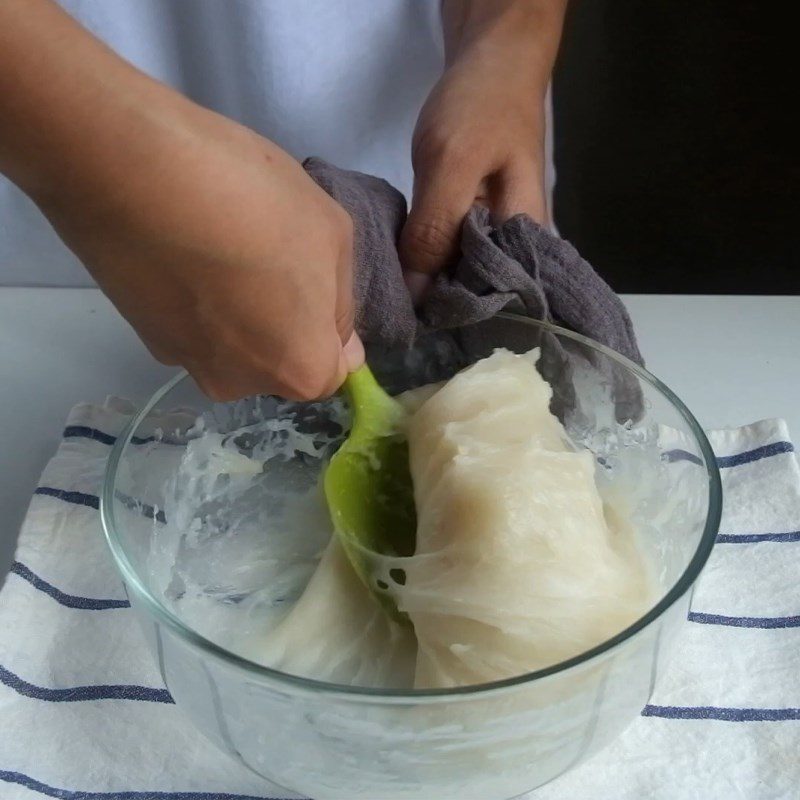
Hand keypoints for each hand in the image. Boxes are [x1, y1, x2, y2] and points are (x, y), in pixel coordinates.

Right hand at [0, 0, 362, 401]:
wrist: (133, 172)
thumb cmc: (255, 202)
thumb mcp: (334, 237)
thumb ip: (341, 304)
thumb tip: (338, 344)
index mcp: (300, 370)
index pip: (330, 371)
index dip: (326, 326)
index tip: (310, 278)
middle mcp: (243, 385)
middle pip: (277, 360)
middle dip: (281, 320)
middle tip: (265, 255)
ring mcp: (187, 364)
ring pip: (231, 343)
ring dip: (234, 309)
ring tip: (219, 247)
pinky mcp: (141, 336)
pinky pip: (189, 323)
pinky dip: (193, 297)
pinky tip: (183, 248)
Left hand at [399, 1, 564, 299]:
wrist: (492, 58)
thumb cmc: (481, 107)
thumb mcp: (453, 166)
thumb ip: (436, 230)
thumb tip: (417, 296)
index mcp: (524, 241)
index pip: (495, 302)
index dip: (458, 321)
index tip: (417, 334)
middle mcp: (514, 246)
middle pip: (476, 293)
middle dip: (438, 305)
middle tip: (393, 321)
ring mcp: (494, 231)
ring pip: (459, 272)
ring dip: (428, 283)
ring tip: (392, 304)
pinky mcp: (474, 218)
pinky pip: (449, 249)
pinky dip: (426, 258)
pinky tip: (401, 269)